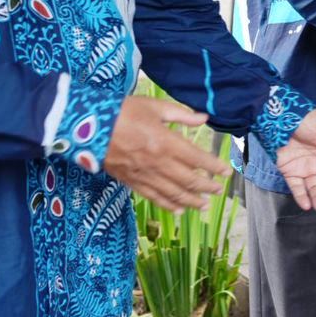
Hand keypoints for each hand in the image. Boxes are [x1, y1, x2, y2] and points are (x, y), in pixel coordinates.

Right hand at [103, 95, 230, 211]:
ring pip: (173, 193)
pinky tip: (179, 210)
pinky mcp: (132, 182)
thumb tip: (204, 118)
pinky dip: (168, 205)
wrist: (89, 128)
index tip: (226, 172)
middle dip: (207, 187)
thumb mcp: (154, 106)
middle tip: (219, 191)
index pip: (197, 159)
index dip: (214, 167)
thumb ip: (181, 115)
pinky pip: (154, 197)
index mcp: (166, 142)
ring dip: (191, 201)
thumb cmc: (123, 112)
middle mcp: (158, 163)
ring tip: (204, 205)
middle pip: (188, 180)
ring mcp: (145, 175)